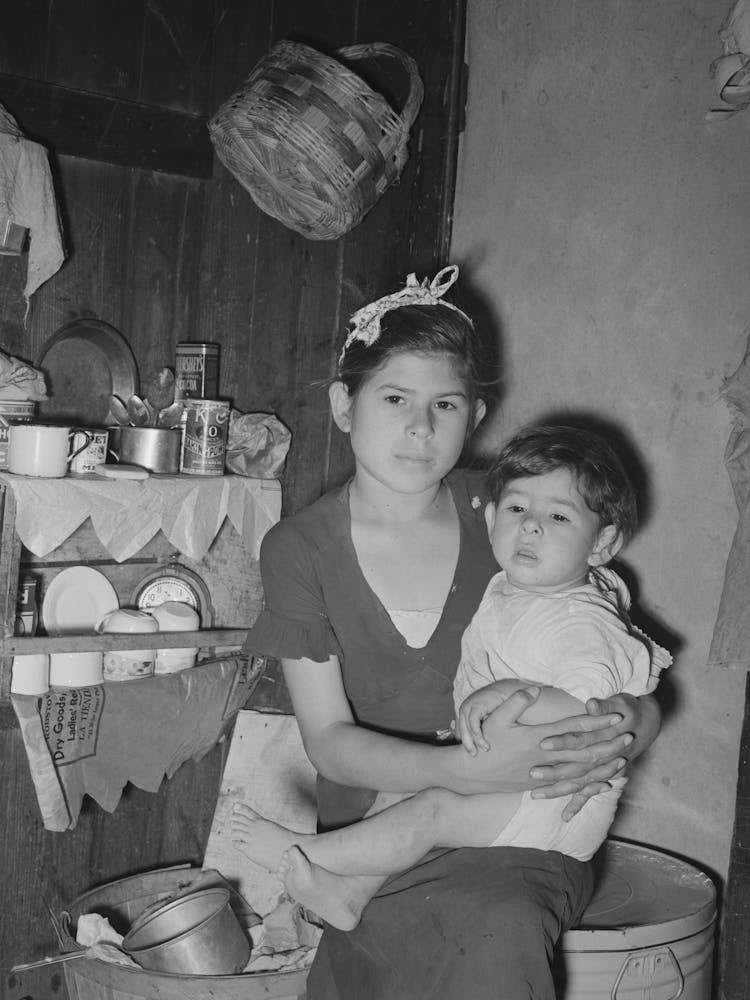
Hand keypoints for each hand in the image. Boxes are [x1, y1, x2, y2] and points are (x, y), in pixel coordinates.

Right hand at [456, 689, 624, 793]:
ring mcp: (545, 774)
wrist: (473, 775)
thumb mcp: (496, 718)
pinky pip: (571, 787)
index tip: (615, 715)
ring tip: (623, 761)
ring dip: (603, 766)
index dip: (595, 722)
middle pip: (584, 753)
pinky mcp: (542, 785)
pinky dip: (589, 785)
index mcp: (538, 739)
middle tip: (628, 737)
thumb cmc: (486, 744)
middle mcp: (546, 758)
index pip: (573, 729)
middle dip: (608, 745)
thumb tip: (533, 689)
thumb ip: (516, 702)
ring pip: (581, 773)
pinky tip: (603, 785)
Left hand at [527, 693, 660, 817]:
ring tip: (535, 795)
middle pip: (576, 766)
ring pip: (579, 783)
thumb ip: (604, 705)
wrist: (646, 724)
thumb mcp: (620, 703)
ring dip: (558, 789)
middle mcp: (603, 757)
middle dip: (554, 771)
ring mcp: (603, 769)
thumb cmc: (627, 710)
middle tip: (532, 773)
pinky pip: (589, 793)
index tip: (543, 743)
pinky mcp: (602, 776)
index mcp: (603, 737)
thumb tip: (592, 703)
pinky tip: (565, 817)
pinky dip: (578, 804)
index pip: (580, 740)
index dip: (563, 742)